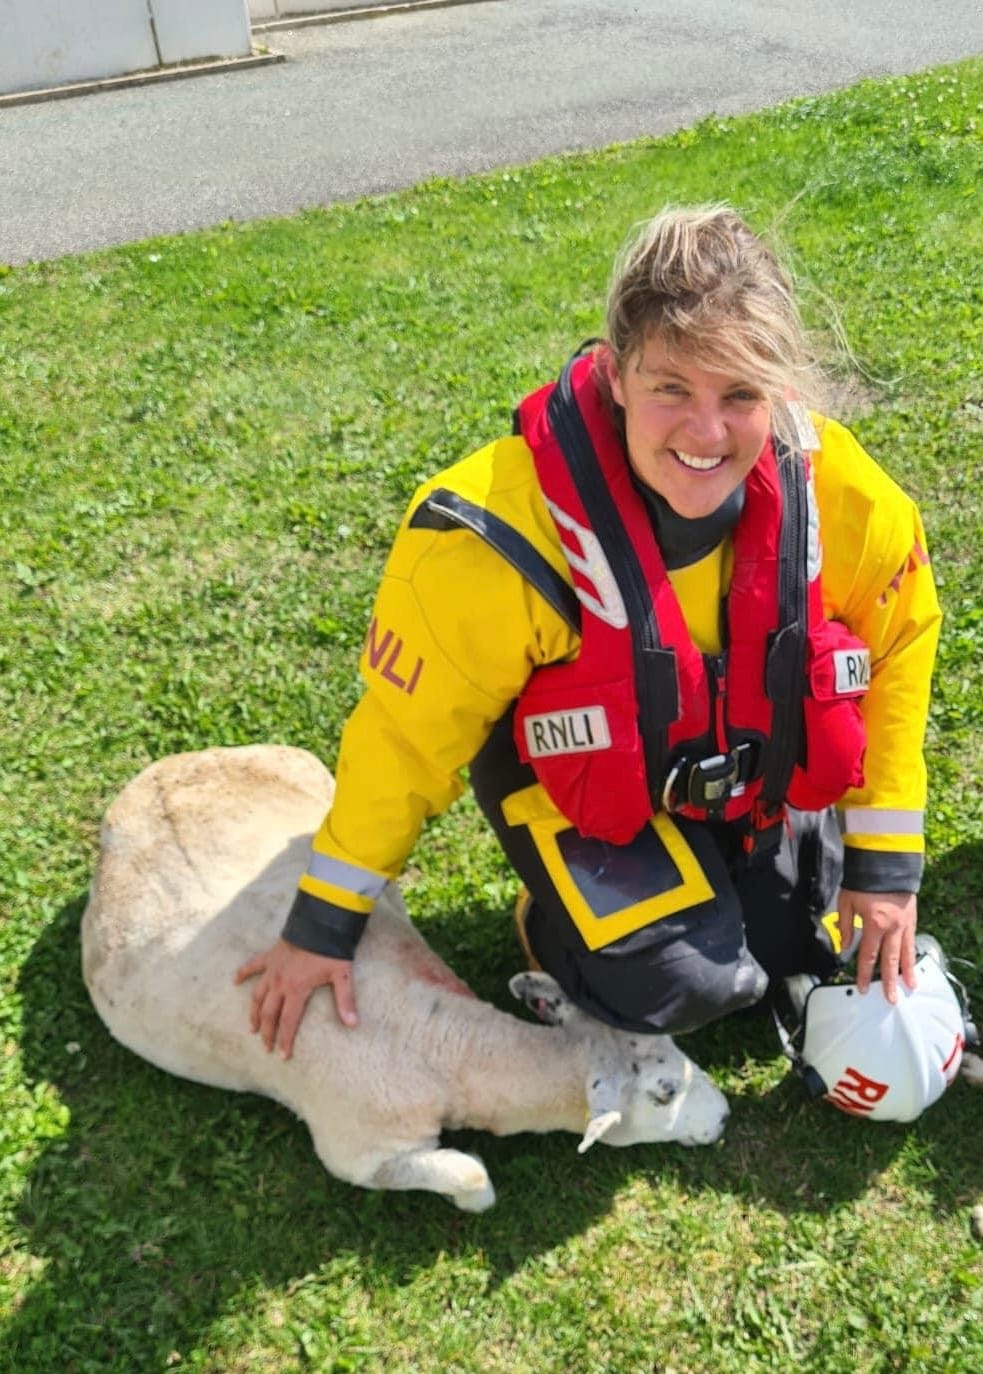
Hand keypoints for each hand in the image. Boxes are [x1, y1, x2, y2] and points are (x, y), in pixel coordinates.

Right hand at [234, 939, 357, 1058]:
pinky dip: (243, 973)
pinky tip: (235, 981)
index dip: (285, 1040)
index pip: (288, 1022)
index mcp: (296, 990)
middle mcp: (280, 983)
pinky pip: (252, 966)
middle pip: (268, 1014)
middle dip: (267, 1033)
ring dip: (253, 1013)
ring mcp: (272, 969)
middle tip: (266, 1047)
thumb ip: (346, 1000)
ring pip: (257, 996)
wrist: (319, 922)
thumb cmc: (331, 949)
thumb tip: (353, 1024)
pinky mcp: (269, 956)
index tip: (283, 1055)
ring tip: (252, 1028)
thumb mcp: (342, 975)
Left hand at [836, 889, 916, 1003]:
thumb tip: (843, 947)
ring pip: (906, 953)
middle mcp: (892, 928)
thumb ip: (844, 926)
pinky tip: (913, 963)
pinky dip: (912, 954)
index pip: (867, 956)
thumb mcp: (846, 901)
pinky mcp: (912, 918)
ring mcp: (904, 924)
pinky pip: (912, 940)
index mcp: (873, 925)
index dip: (864, 974)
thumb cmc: (863, 880)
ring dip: (907, 972)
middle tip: (891, 999)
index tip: (863, 988)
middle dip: (889, 981)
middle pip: (890, 961)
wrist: (885, 862)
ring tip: (909, 987)